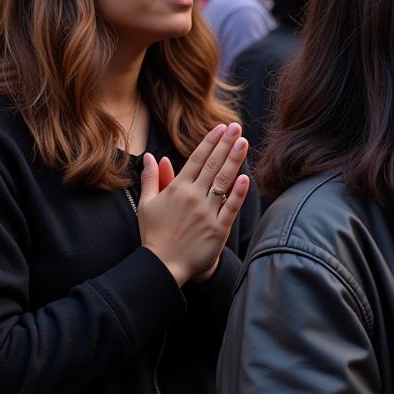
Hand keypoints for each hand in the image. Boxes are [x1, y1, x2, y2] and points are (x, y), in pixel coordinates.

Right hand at [137, 122, 249, 285]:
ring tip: (243, 142)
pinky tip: (246, 178)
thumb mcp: (147, 204)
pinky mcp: (218, 229)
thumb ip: (151, 178)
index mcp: (177, 189)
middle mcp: (193, 197)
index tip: (221, 128)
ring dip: (234, 160)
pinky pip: (230, 208)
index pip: (196, 160)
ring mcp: (206, 213)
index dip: (210, 142)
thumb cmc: (154, 235)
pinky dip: (238, 193)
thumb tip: (151, 156)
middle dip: (226, 144)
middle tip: (237, 127)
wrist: (163, 266)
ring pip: (223, 182)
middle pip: (212, 165)